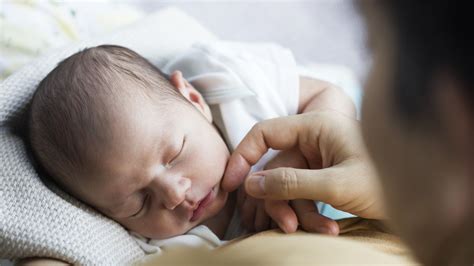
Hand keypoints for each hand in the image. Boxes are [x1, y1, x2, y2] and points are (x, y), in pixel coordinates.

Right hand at [223, 111, 385, 232]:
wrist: (419, 196)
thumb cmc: (384, 182)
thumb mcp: (337, 184)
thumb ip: (292, 182)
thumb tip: (250, 184)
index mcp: (315, 126)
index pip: (265, 131)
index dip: (243, 155)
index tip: (230, 183)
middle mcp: (312, 139)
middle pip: (274, 167)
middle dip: (278, 199)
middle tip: (286, 227)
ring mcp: (316, 158)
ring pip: (286, 185)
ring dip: (297, 212)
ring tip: (322, 231)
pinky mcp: (320, 176)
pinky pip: (301, 194)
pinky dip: (309, 213)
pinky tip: (328, 229)